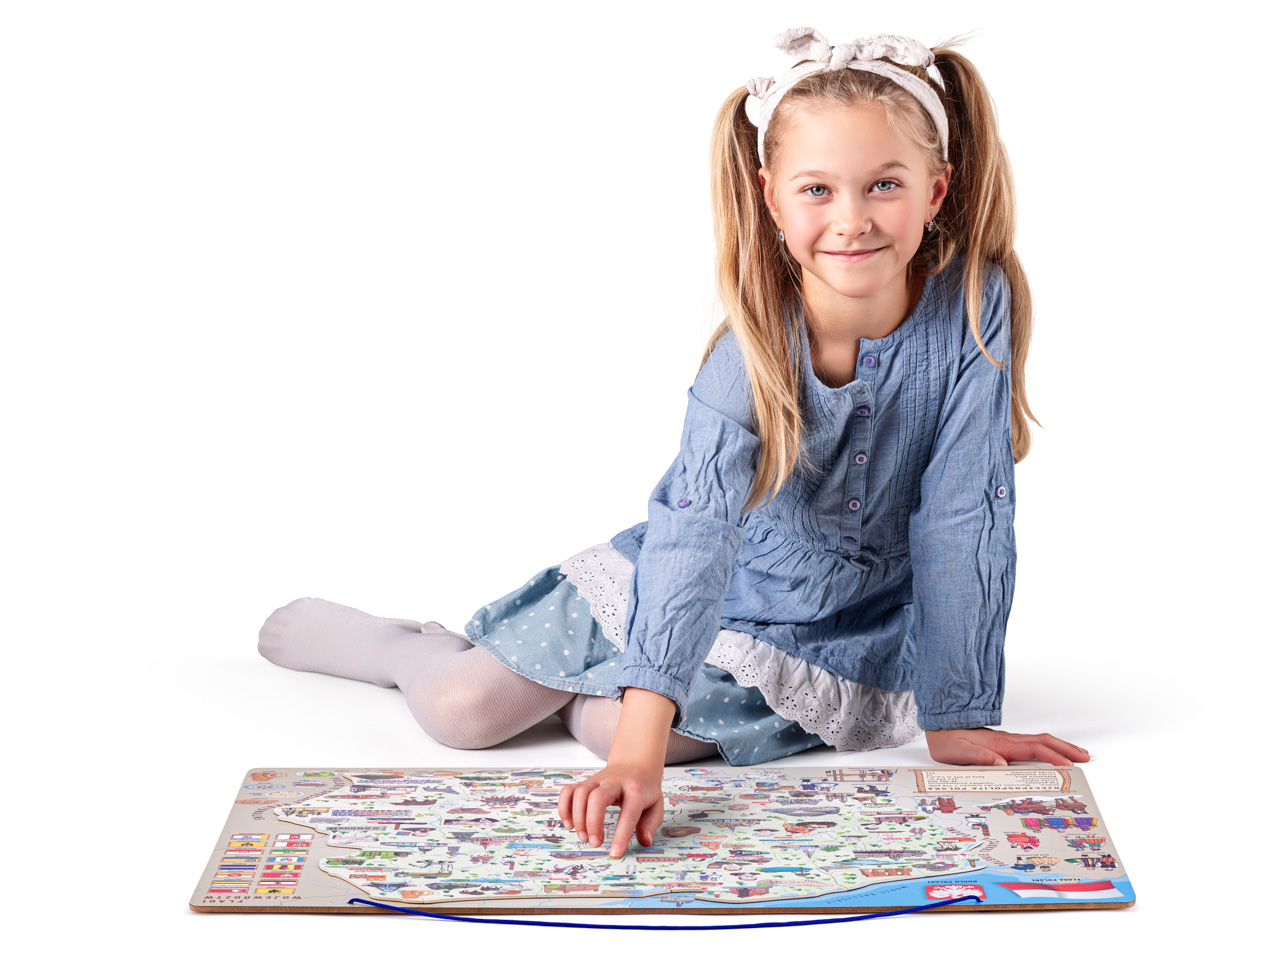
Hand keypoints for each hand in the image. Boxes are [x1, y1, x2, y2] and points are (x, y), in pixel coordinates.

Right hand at [557, 758, 666, 858]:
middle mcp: (614, 783)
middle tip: (595, 843)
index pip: (628, 813)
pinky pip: (568, 791)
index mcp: (636, 790)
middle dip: (593, 823)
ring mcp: (597, 780)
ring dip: (578, 818)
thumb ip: (650, 824)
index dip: (620, 835)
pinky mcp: (585, 782)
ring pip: (581, 793)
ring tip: (584, 837)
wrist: (634, 764)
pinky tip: (569, 824)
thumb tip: (644, 842)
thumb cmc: (644, 789)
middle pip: (597, 797)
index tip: (614, 853)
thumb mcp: (656, 805)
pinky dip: (564, 808)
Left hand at [926, 727, 1089, 766]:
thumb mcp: (958, 752)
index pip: (1033, 749)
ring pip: (1041, 741)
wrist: (940, 728)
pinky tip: (1053, 752)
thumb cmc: (947, 742)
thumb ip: (978, 757)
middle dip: (1066, 749)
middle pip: (1044, 742)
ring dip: (1061, 747)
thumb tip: (1000, 764)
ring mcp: (1008, 741)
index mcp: (1000, 744)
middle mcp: (1008, 740)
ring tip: (1079, 754)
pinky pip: (1033, 744)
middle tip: (1085, 757)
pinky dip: (1049, 747)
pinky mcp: (1006, 743)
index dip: (1052, 756)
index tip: (1068, 766)